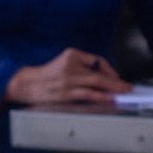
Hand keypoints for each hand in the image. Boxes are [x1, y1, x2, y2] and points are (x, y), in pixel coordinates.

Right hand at [5, 48, 128, 106]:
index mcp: (71, 54)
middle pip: (100, 73)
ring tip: (123, 92)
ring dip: (113, 88)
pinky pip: (88, 94)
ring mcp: (69, 79)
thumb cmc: (45, 75)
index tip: (117, 78)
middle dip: (116, 81)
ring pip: (97, 83)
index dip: (110, 70)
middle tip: (127, 87)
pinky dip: (101, 96)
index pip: (97, 60)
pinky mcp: (66, 92)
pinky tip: (110, 98)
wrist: (26, 83)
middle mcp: (71, 65)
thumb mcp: (63, 63)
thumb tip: (102, 78)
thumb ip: (80, 67)